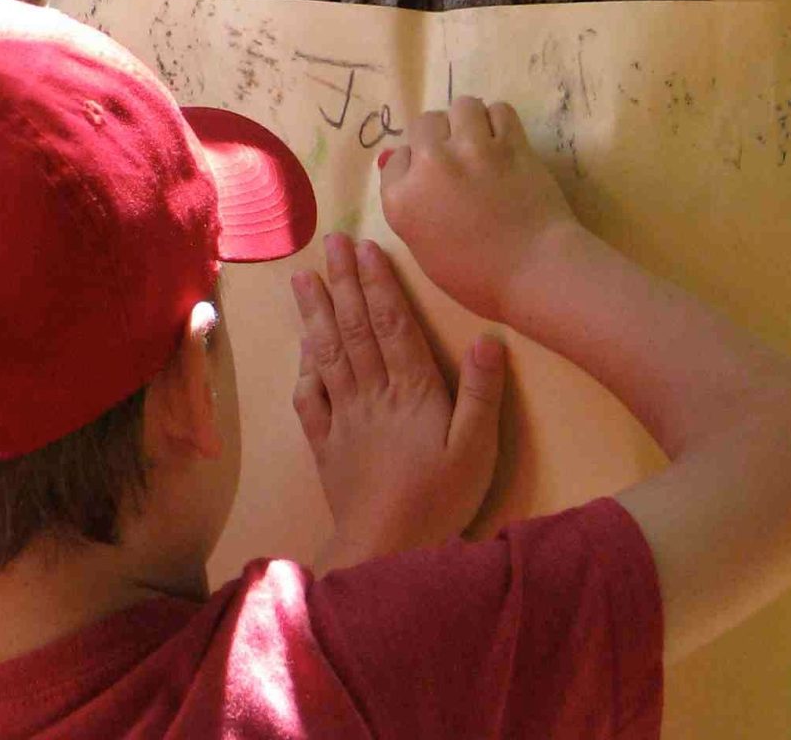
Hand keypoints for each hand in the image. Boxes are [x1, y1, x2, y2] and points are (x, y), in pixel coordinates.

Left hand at [293, 232, 505, 566]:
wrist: (387, 548)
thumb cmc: (440, 498)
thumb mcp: (477, 449)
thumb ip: (480, 392)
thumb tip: (488, 337)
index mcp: (412, 390)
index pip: (392, 324)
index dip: (379, 283)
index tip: (365, 247)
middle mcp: (373, 393)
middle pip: (356, 328)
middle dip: (344, 281)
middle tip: (330, 242)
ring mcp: (344, 418)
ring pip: (328, 353)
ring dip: (316, 313)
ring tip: (303, 278)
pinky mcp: (325, 444)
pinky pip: (310, 399)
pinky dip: (305, 369)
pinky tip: (302, 349)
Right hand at [378, 98, 579, 324]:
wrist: (537, 273)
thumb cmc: (478, 278)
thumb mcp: (426, 251)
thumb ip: (411, 206)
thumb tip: (405, 164)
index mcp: (402, 199)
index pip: (395, 160)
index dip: (413, 167)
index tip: (431, 180)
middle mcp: (430, 165)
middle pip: (423, 124)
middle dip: (437, 138)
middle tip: (455, 159)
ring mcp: (470, 149)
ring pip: (462, 106)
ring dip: (468, 122)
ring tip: (480, 143)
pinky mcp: (509, 143)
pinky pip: (499, 110)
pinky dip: (499, 123)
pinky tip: (503, 141)